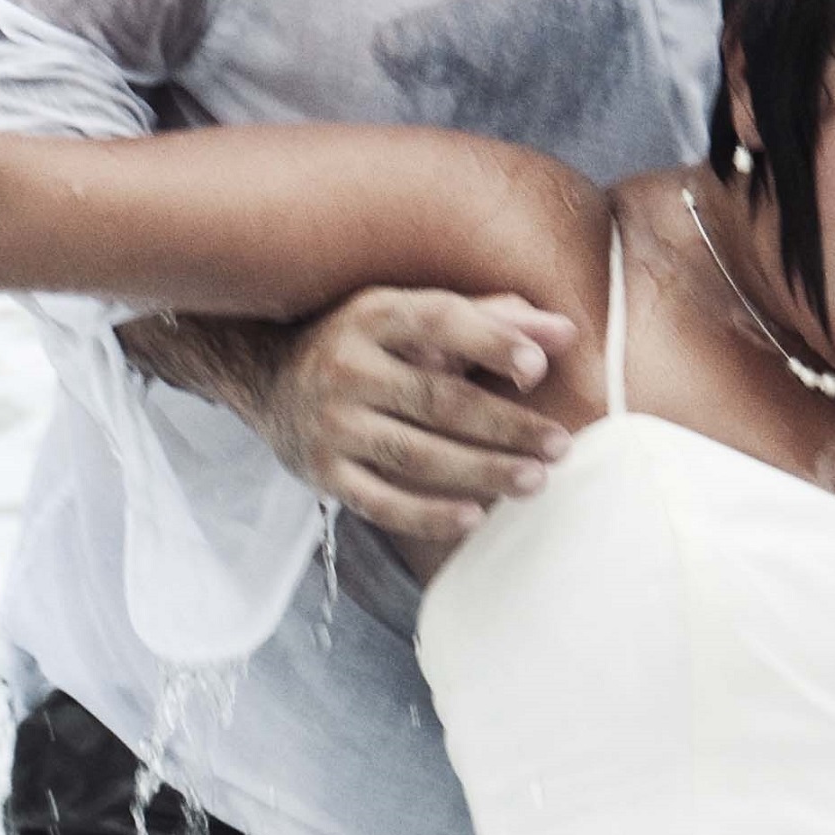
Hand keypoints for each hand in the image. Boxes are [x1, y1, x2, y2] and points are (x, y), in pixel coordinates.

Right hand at [248, 287, 578, 546]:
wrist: (269, 378)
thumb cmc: (368, 344)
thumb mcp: (416, 317)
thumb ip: (492, 320)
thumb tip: (566, 333)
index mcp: (375, 316)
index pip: (438, 323)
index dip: (490, 343)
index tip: (538, 367)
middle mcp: (347, 367)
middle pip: (438, 400)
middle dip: (505, 426)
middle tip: (560, 445)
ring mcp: (331, 424)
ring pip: (416, 456)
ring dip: (481, 472)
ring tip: (534, 481)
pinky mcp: (321, 473)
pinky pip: (380, 503)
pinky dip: (427, 515)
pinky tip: (473, 518)